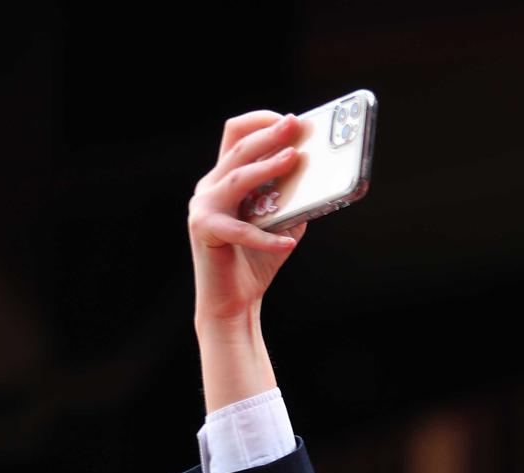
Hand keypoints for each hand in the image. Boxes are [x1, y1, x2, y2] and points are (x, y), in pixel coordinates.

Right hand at [187, 111, 309, 329]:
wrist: (233, 302)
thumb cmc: (256, 261)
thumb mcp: (281, 223)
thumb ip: (293, 200)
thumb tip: (321, 177)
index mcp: (225, 179)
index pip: (235, 135)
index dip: (260, 122)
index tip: (289, 119)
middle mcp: (209, 187)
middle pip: (238, 150)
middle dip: (270, 135)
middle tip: (295, 125)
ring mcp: (202, 207)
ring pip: (237, 178)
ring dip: (267, 167)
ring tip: (294, 159)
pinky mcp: (204, 231)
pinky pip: (241, 230)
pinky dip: (267, 238)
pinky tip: (288, 243)